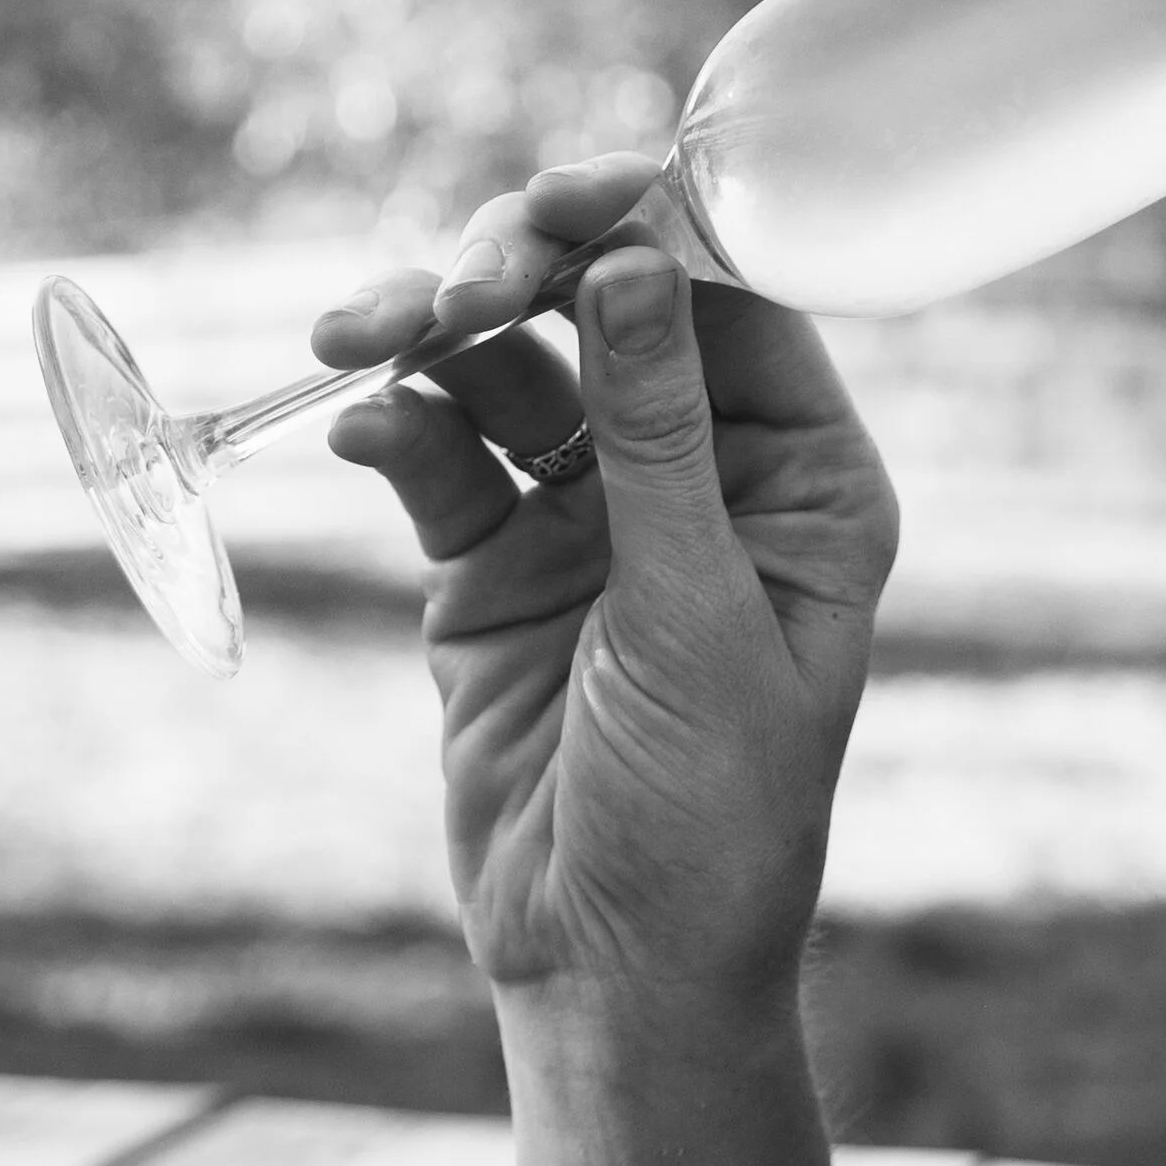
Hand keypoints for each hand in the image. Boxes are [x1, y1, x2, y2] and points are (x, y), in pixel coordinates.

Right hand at [313, 157, 897, 1018]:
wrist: (612, 970)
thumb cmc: (710, 809)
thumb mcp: (694, 613)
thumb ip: (655, 437)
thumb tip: (635, 266)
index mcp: (807, 479)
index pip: (733, 302)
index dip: (649, 229)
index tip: (561, 195)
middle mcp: (703, 475)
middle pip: (607, 312)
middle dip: (521, 276)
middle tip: (448, 290)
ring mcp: (591, 516)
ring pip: (508, 372)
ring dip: (433, 338)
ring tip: (359, 336)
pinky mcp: (493, 567)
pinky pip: (441, 459)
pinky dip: (399, 430)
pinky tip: (364, 429)